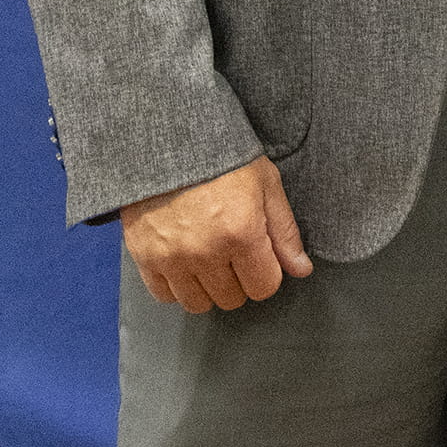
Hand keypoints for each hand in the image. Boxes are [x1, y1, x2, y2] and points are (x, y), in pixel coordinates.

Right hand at [121, 155, 310, 312]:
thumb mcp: (267, 186)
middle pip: (232, 298)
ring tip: (211, 260)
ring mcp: (172, 257)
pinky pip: (164, 296)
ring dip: (208, 288)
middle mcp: (206, 251)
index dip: (267, 274)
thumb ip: (285, 233)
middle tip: (235, 255)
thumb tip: (301, 269)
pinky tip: (186, 264)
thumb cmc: (223, 159)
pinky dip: (177, 287)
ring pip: (198, 303)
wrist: (171, 143)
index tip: (261, 259)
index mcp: (242, 233)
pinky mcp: (144, 257)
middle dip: (240, 281)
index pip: (264, 287)